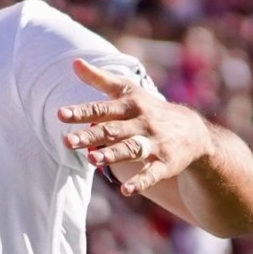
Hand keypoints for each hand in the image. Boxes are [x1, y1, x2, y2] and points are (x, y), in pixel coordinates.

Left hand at [58, 59, 212, 196]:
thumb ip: (100, 78)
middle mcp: (142, 123)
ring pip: (132, 149)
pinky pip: (152, 174)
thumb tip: (74, 62)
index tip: (60, 114)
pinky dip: (141, 182)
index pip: (103, 108)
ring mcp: (155, 144)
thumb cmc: (149, 109)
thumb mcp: (128, 90)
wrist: (193, 131)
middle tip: (68, 141)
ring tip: (92, 159)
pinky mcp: (165, 164)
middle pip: (113, 130)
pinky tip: (126, 191)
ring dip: (113, 154)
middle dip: (91, 135)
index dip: (82, 112)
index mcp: (131, 105)